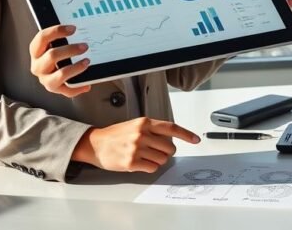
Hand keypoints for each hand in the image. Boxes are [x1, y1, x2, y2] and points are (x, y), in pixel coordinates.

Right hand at [29, 24, 90, 97]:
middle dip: (70, 50)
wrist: (54, 74)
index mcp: (36, 51)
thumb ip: (62, 38)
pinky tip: (87, 84)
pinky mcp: (55, 89)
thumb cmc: (57, 54)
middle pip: (52, 55)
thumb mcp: (56, 44)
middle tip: (85, 46)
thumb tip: (76, 30)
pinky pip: (68, 90)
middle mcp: (37, 66)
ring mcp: (45, 79)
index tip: (73, 29)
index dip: (57, 31)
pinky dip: (79, 87)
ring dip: (76, 68)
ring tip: (87, 62)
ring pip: (60, 74)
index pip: (42, 38)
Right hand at [72, 117, 199, 172]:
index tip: (196, 140)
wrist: (96, 144)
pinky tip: (139, 163)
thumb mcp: (135, 125)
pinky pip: (152, 168)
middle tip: (155, 152)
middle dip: (166, 152)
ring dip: (157, 161)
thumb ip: (152, 130)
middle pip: (170, 148)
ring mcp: (137, 148)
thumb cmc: (116, 135)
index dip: (186, 134)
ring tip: (145, 157)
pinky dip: (149, 167)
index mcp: (144, 123)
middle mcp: (142, 134)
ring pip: (162, 159)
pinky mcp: (132, 162)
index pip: (171, 128)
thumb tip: (171, 141)